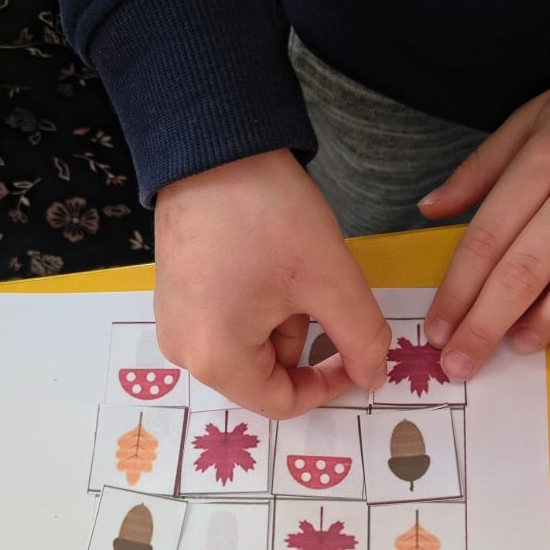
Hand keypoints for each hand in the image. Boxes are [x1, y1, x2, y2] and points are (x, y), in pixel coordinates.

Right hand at [154, 149, 390, 418]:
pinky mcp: (175, 297)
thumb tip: (374, 379)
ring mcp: (175, 323)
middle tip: (322, 287)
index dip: (330, 383)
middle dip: (305, 339)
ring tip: (291, 264)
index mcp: (217, 360)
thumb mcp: (330, 280)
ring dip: (285, 318)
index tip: (361, 350)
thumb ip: (362, 338)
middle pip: (266, 374)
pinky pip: (228, 322)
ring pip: (251, 346)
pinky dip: (261, 304)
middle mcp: (186, 353)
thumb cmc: (268, 216)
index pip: (284, 403)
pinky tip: (268, 262)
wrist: (211, 146)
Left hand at [420, 0, 549, 375]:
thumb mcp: (534, 117)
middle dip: (485, 325)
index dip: (458, 290)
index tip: (436, 329)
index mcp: (547, 158)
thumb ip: (479, 169)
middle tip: (459, 364)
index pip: (489, 237)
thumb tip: (428, 210)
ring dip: (544, 325)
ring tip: (515, 347)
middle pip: (527, 270)